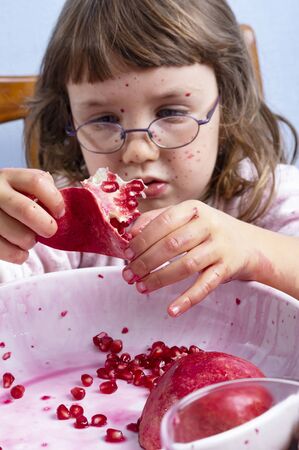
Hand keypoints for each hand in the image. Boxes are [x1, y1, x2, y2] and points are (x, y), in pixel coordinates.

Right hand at [0, 168, 64, 263]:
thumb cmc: (14, 201)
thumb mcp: (25, 188)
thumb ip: (44, 192)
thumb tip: (61, 212)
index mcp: (11, 177)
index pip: (37, 182)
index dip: (55, 200)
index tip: (60, 213)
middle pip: (26, 210)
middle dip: (46, 226)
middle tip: (50, 231)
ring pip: (18, 234)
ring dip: (30, 242)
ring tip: (29, 240)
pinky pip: (4, 250)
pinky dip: (18, 255)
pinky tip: (21, 252)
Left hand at [122, 200, 263, 315]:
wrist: (248, 244)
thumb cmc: (207, 231)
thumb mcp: (186, 218)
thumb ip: (157, 219)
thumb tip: (129, 233)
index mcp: (193, 208)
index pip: (163, 222)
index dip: (142, 239)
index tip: (126, 253)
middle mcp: (208, 224)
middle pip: (172, 245)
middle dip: (146, 262)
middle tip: (129, 275)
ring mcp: (219, 247)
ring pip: (186, 265)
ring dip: (160, 279)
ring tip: (142, 288)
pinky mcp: (228, 268)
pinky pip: (205, 285)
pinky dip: (188, 299)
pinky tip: (171, 310)